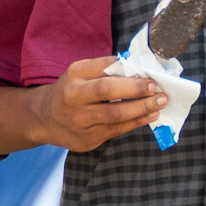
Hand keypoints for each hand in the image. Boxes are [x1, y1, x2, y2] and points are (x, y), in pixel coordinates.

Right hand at [29, 57, 166, 152]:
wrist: (46, 119)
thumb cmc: (71, 91)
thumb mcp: (80, 73)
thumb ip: (105, 69)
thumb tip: (138, 68)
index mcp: (74, 74)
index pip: (102, 67)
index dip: (127, 70)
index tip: (148, 74)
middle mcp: (73, 96)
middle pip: (106, 91)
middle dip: (135, 89)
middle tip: (156, 88)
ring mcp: (79, 120)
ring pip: (115, 115)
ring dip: (141, 108)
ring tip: (160, 103)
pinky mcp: (87, 138)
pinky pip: (116, 130)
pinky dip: (136, 122)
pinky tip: (149, 115)